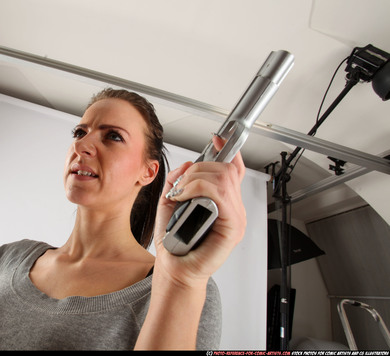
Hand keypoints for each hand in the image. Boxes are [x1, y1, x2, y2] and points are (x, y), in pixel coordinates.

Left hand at [152, 135, 246, 287]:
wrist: (175, 268)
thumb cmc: (175, 242)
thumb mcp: (170, 202)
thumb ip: (178, 181)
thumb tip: (186, 164)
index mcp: (223, 201)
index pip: (233, 170)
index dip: (226, 151)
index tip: (216, 139)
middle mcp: (233, 208)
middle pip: (225, 170)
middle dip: (198, 169)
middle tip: (181, 185)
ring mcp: (236, 218)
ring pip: (222, 178)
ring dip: (195, 179)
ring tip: (180, 194)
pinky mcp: (232, 227)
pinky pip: (220, 195)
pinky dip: (197, 189)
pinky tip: (184, 197)